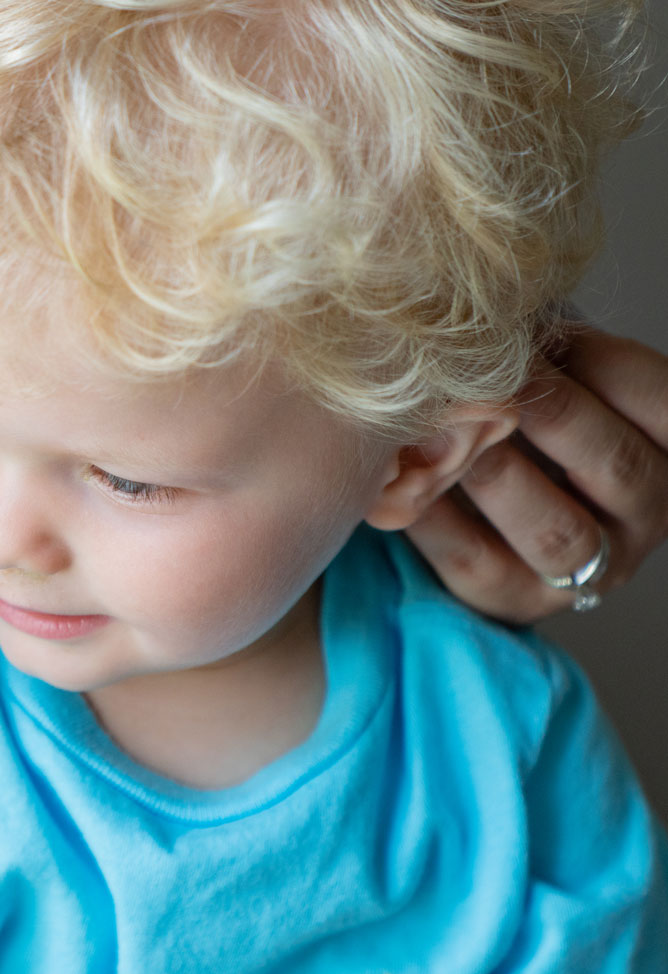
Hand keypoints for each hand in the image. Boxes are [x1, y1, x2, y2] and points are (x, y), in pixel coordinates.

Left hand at [406, 325, 667, 623]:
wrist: (475, 518)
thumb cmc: (522, 424)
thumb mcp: (554, 383)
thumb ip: (547, 353)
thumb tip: (503, 307)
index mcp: (666, 452)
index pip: (665, 406)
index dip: (602, 362)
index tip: (540, 332)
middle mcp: (644, 516)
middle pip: (615, 466)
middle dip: (549, 412)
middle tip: (487, 375)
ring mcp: (586, 570)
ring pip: (552, 530)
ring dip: (494, 473)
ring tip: (444, 428)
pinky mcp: (514, 601)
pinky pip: (475, 561)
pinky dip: (435, 516)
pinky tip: (398, 478)